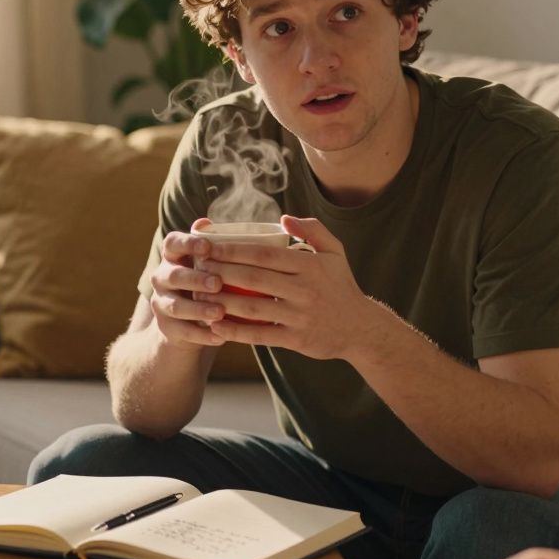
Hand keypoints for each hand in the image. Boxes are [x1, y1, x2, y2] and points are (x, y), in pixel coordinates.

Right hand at [147, 218, 226, 349]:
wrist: (184, 324)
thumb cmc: (204, 283)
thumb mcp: (206, 264)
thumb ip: (211, 246)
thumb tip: (207, 221)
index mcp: (172, 257)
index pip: (172, 243)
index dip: (188, 243)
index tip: (208, 247)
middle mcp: (161, 278)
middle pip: (173, 275)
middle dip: (196, 279)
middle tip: (218, 283)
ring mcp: (161, 304)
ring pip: (176, 306)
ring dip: (199, 309)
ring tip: (220, 312)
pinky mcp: (167, 329)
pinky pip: (183, 332)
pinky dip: (202, 336)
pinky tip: (220, 337)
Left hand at [201, 216, 385, 360]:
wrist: (361, 328)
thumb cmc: (341, 286)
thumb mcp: (334, 252)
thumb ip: (312, 230)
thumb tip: (284, 218)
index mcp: (310, 265)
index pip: (264, 254)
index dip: (233, 250)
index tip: (209, 247)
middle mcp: (305, 290)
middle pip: (254, 279)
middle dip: (221, 272)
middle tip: (197, 268)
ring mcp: (300, 316)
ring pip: (254, 308)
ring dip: (223, 302)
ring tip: (199, 296)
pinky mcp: (296, 340)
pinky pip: (261, 336)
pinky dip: (237, 332)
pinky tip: (216, 327)